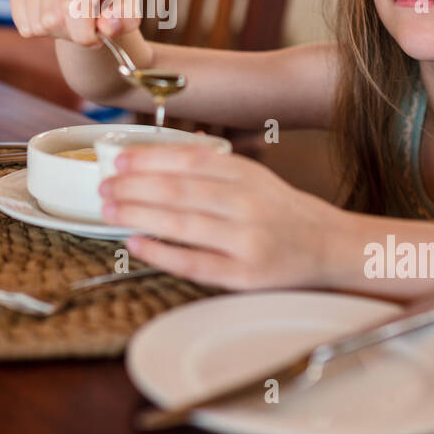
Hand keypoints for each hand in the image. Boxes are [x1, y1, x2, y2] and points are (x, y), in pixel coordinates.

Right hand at [9, 0, 139, 46]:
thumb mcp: (129, 11)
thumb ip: (125, 20)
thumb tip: (107, 26)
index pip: (74, 5)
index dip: (85, 34)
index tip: (96, 39)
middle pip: (54, 19)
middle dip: (73, 34)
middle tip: (86, 26)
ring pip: (38, 25)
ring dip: (57, 33)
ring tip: (71, 19)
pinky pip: (23, 24)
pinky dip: (40, 30)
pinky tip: (53, 16)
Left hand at [98, 143, 352, 290]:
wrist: (329, 246)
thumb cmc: (281, 210)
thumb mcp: (253, 177)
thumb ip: (211, 168)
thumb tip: (153, 160)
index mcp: (245, 174)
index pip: (188, 160)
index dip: (148, 159)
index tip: (118, 160)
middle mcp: (245, 203)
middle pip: (178, 190)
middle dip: (133, 187)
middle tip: (103, 187)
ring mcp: (245, 240)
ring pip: (182, 223)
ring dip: (138, 215)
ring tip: (109, 211)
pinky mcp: (244, 275)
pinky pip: (194, 263)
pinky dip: (161, 253)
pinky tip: (135, 244)